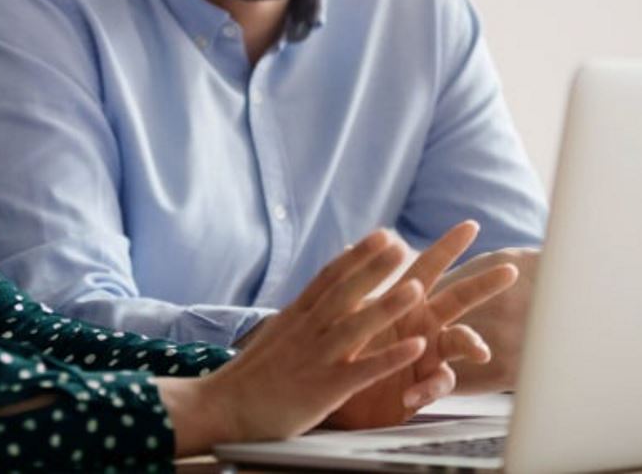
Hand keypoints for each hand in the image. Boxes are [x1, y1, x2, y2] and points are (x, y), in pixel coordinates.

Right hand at [155, 230, 430, 452]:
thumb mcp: (276, 334)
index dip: (358, 255)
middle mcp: (306, 330)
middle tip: (402, 244)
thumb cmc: (252, 375)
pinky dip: (390, 357)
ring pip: (356, 326)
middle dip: (374, 268)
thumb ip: (300, 315)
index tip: (383, 235)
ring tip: (418, 287)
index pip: (330, 277)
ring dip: (387, 306)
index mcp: (295, 316)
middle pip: (344, 292)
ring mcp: (315, 358)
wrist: (223, 406)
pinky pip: (363, 371)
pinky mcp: (323, 388)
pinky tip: (417, 347)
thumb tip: (317, 293)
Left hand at [325, 221, 519, 428]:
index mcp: (403, 300)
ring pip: (462, 342)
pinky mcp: (424, 385)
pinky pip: (437, 384)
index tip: (471, 225)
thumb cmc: (345, 348)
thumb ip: (355, 287)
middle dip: (484, 284)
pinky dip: (427, 389)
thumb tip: (348, 247)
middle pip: (459, 298)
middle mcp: (422, 323)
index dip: (448, 247)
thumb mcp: (348, 314)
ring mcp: (428, 354)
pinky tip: (410, 395)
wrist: (333, 390)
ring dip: (471, 342)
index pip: (428, 267)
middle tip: (510, 270)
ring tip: (480, 351)